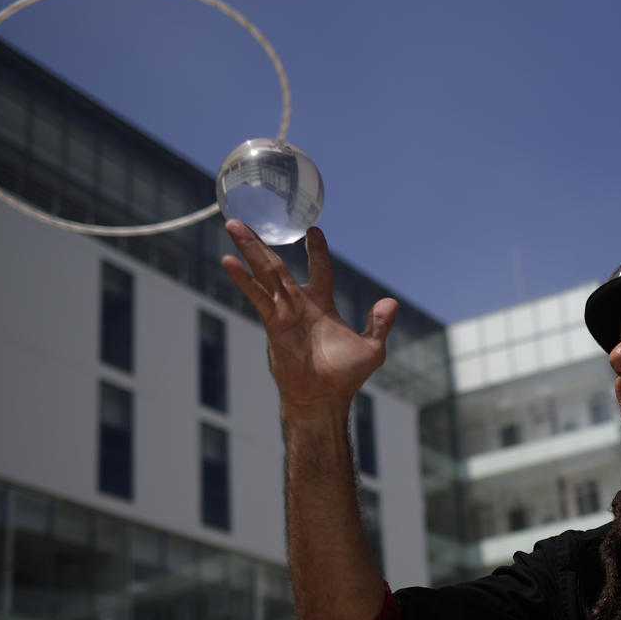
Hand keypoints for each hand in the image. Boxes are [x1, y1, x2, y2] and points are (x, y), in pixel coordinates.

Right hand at [221, 222, 397, 413]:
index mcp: (322, 305)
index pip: (320, 269)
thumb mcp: (372, 348)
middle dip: (262, 243)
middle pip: (278, 265)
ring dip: (249, 249)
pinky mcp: (274, 323)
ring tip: (233, 224)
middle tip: (246, 220)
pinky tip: (229, 261)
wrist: (324, 399)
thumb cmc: (345, 377)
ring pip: (265, 273)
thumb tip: (391, 303)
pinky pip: (257, 297)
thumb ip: (379, 324)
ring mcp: (284, 312)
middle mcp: (299, 304)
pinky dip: (244, 279)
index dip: (316, 251)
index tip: (313, 232)